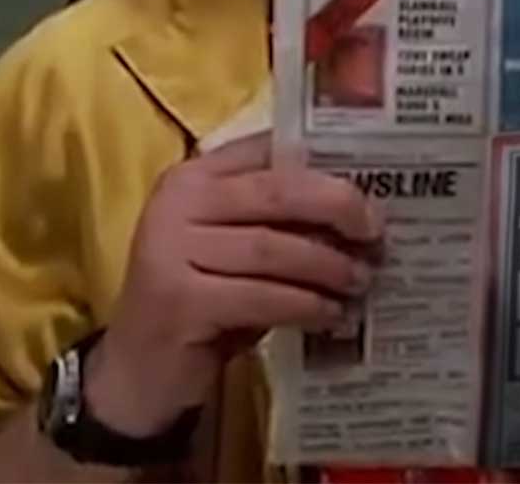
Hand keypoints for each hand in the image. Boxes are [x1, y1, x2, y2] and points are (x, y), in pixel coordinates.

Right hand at [85, 133, 382, 436]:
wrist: (141, 369)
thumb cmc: (206, 298)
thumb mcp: (240, 248)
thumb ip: (282, 219)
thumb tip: (366, 209)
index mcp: (195, 176)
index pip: (270, 150)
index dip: (329, 164)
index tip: (379, 181)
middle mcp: (177, 202)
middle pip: (279, 191)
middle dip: (339, 209)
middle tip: (378, 234)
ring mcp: (170, 249)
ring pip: (275, 249)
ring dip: (329, 267)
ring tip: (361, 281)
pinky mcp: (178, 301)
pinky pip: (263, 297)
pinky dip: (307, 306)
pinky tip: (333, 316)